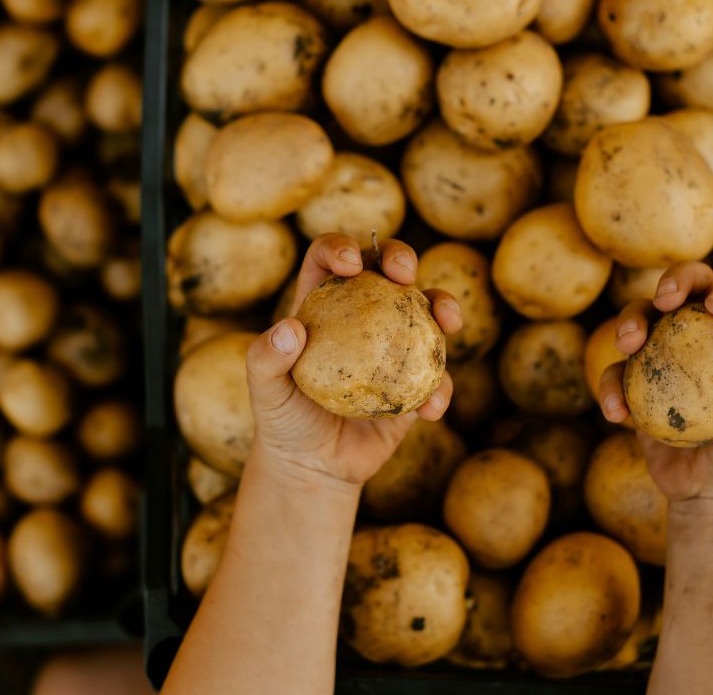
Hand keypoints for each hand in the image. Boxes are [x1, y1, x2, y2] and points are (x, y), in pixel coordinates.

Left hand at [245, 234, 461, 488]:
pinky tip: (432, 408)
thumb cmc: (283, 419)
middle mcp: (363, 315)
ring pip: (427, 310)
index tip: (350, 264)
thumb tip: (291, 328)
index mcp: (324, 304)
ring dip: (445, 306)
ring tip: (448, 322)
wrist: (313, 465)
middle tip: (404, 275)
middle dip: (400, 257)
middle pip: (387, 268)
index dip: (341, 247)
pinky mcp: (416, 382)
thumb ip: (266, 359)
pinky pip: (438, 376)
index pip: (330, 259)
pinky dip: (441, 388)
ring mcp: (395, 345)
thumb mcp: (264, 391)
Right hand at [597, 262, 712, 513]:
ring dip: (630, 321)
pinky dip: (610, 386)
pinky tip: (615, 412)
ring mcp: (669, 356)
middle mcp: (709, 337)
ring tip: (627, 346)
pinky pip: (616, 372)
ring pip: (645, 317)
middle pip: (691, 288)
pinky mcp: (638, 383)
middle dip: (675, 279)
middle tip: (664, 299)